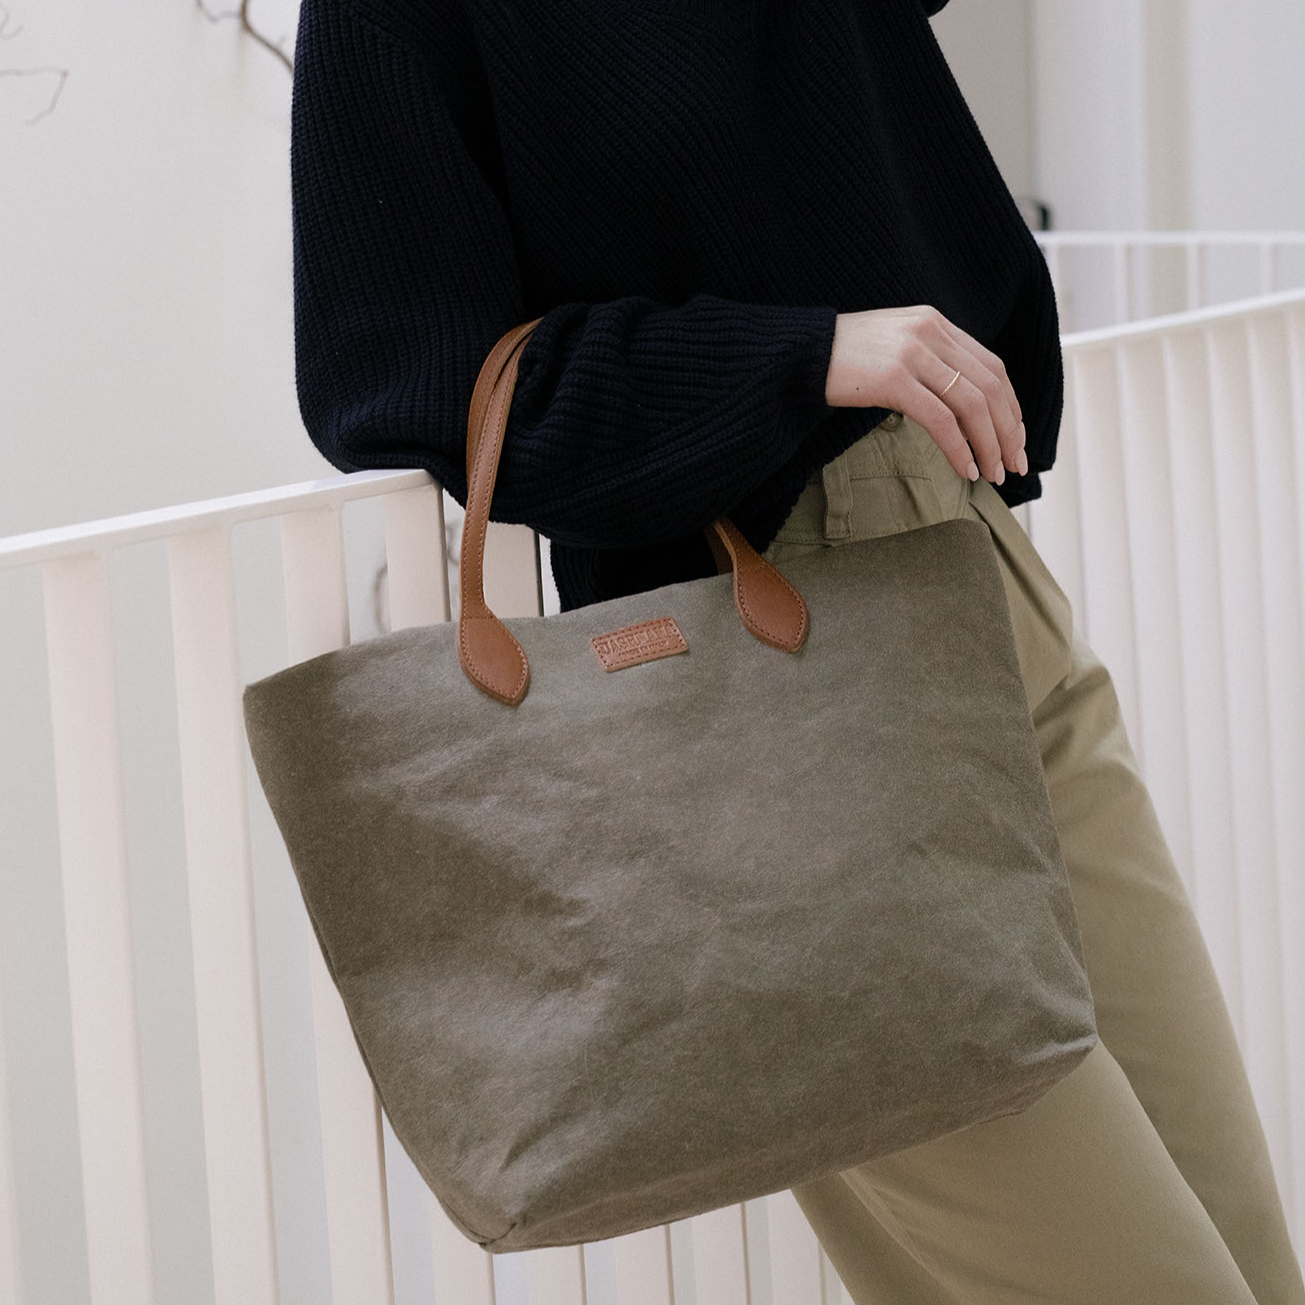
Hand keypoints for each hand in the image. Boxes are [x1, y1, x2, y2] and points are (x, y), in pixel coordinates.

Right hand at [824, 305, 1026, 484]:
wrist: (797, 354)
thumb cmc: (840, 359)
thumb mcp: (892, 348)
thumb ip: (926, 362)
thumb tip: (956, 403)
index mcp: (935, 323)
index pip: (991, 367)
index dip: (1011, 406)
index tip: (1015, 438)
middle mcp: (930, 332)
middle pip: (990, 387)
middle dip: (1008, 431)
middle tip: (1015, 465)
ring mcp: (912, 354)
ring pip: (972, 404)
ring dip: (990, 444)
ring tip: (994, 474)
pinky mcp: (893, 378)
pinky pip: (941, 420)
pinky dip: (959, 448)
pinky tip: (966, 469)